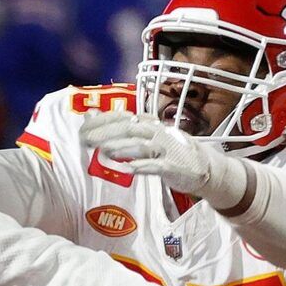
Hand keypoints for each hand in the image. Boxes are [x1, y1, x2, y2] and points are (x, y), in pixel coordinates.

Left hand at [81, 113, 244, 205]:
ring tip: (105, 151)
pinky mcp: (173, 167)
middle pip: (130, 128)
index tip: (83, 127)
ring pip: (143, 145)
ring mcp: (166, 149)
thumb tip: (91, 116)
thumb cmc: (169, 151)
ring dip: (123, 148)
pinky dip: (143, 166)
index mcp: (150, 124)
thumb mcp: (146, 137)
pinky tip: (129, 169)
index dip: (103, 121)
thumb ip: (120, 128)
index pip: (123, 117)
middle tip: (87, 140)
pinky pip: (157, 165)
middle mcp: (158, 132)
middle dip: (107, 133)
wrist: (203, 167)